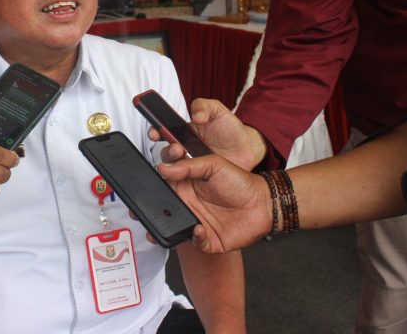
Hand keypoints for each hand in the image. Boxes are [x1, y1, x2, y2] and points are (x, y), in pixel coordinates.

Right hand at [150, 98, 265, 169]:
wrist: (248, 150)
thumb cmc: (231, 129)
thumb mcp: (219, 111)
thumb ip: (205, 106)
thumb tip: (196, 115)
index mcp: (184, 131)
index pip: (164, 131)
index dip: (156, 131)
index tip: (155, 133)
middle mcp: (184, 148)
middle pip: (166, 151)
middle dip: (167, 150)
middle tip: (177, 149)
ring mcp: (191, 164)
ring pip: (173, 167)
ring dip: (174, 165)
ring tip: (184, 160)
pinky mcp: (197, 178)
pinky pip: (183, 180)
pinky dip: (180, 180)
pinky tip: (185, 176)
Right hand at [157, 155, 271, 253]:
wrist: (263, 203)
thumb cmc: (240, 182)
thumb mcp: (214, 164)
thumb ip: (189, 165)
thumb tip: (164, 167)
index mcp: (186, 185)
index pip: (163, 185)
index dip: (152, 184)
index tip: (147, 181)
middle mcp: (188, 205)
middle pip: (163, 210)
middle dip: (150, 211)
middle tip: (143, 210)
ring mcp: (196, 222)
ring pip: (172, 229)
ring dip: (164, 229)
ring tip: (160, 228)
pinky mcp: (207, 239)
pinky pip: (194, 242)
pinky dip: (195, 238)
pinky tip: (199, 229)